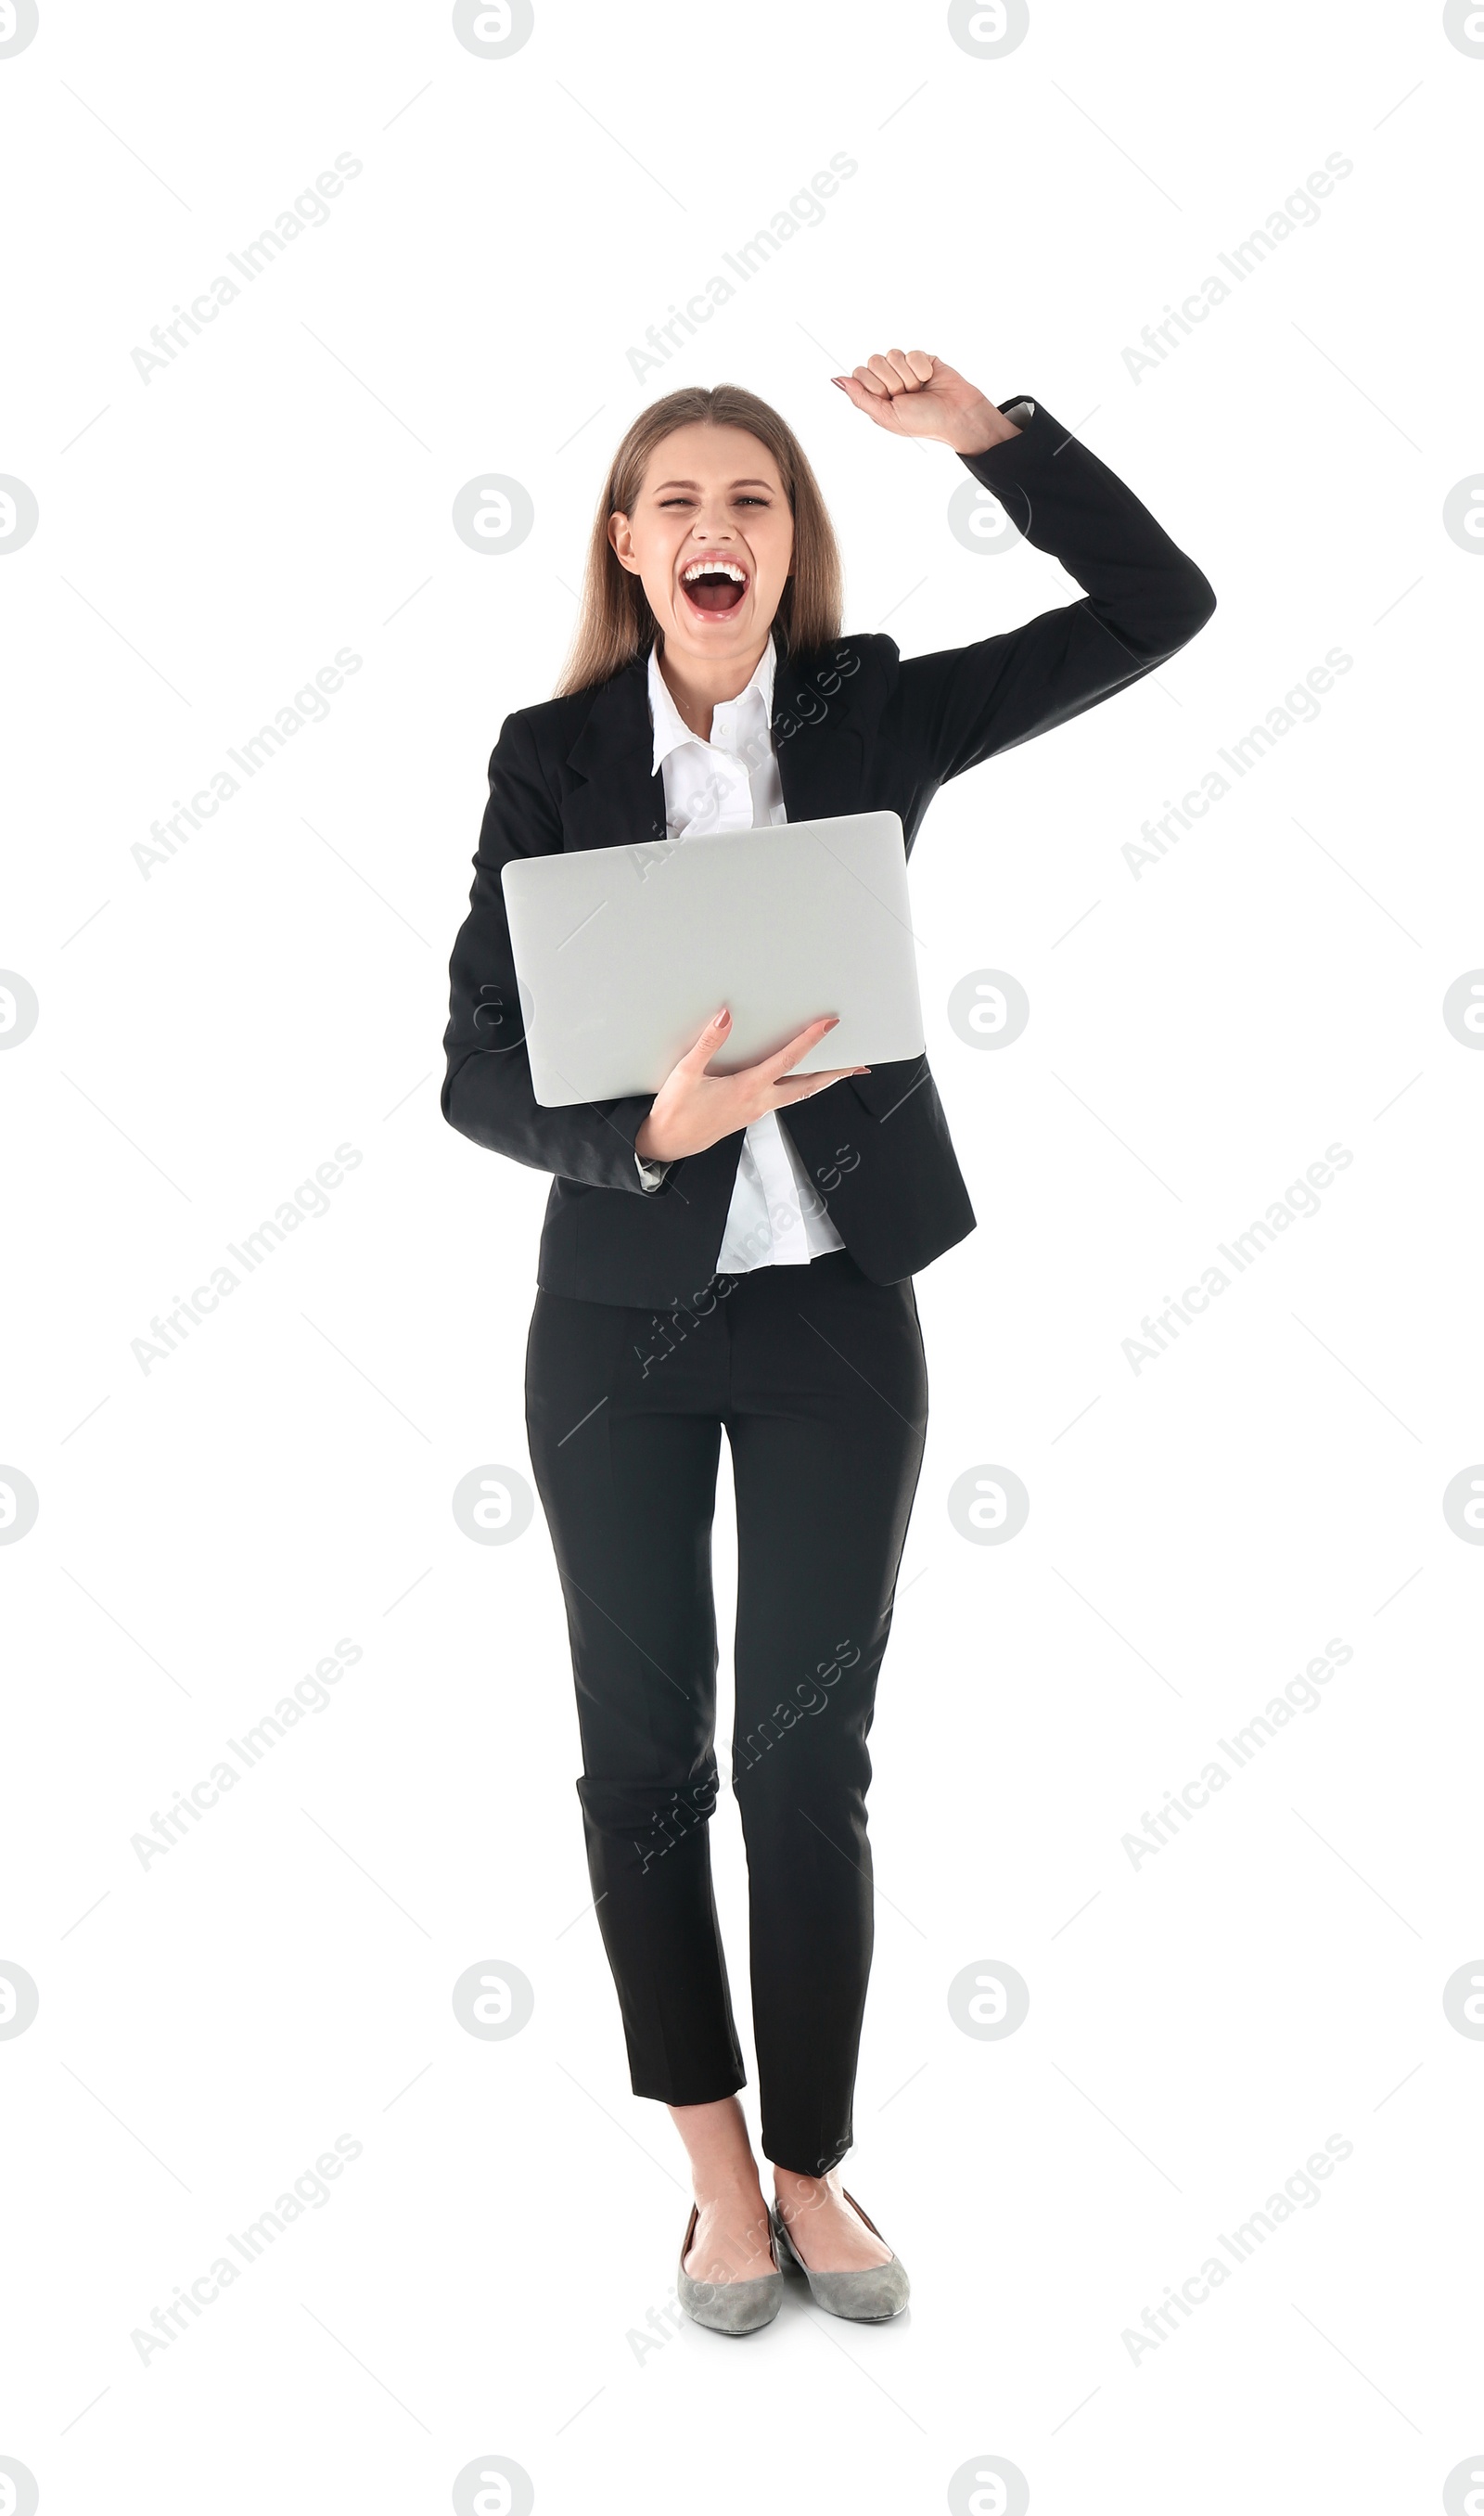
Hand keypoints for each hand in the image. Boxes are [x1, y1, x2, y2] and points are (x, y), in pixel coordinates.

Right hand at [635, 1009, 867, 1163]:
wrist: (668, 1143)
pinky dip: (803, 1086)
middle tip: (860, 1064)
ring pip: (800, 1095)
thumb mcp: (686, 1073)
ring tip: (843, 1070)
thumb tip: (725, 1017)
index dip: (810, 1040)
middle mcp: (759, 1102)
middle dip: (836, 1073)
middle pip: (808, 1086)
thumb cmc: (676, 1110)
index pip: (788, 1060)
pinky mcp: (752, 1114)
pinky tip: (803, 1079)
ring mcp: (758, 1111)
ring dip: (823, 1081)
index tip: (828, 1024)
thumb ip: (708, 1043)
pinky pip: (786, 1098)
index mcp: (747, 1089)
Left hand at [831, 349, 1019, 455]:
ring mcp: (905, 367)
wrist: (956, 416)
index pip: (860, 372)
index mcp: (876, 394)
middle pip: (874, 361)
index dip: (875, 385)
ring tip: (919, 390)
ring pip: (893, 354)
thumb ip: (860, 397)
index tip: (890, 399)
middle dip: (892, 382)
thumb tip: (836, 379)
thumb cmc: (923, 422)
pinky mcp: (922, 358)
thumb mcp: (886, 415)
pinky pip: (912, 353)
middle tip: (907, 396)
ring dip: (908, 377)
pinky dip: (921, 369)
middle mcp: (888, 378)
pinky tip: (929, 379)